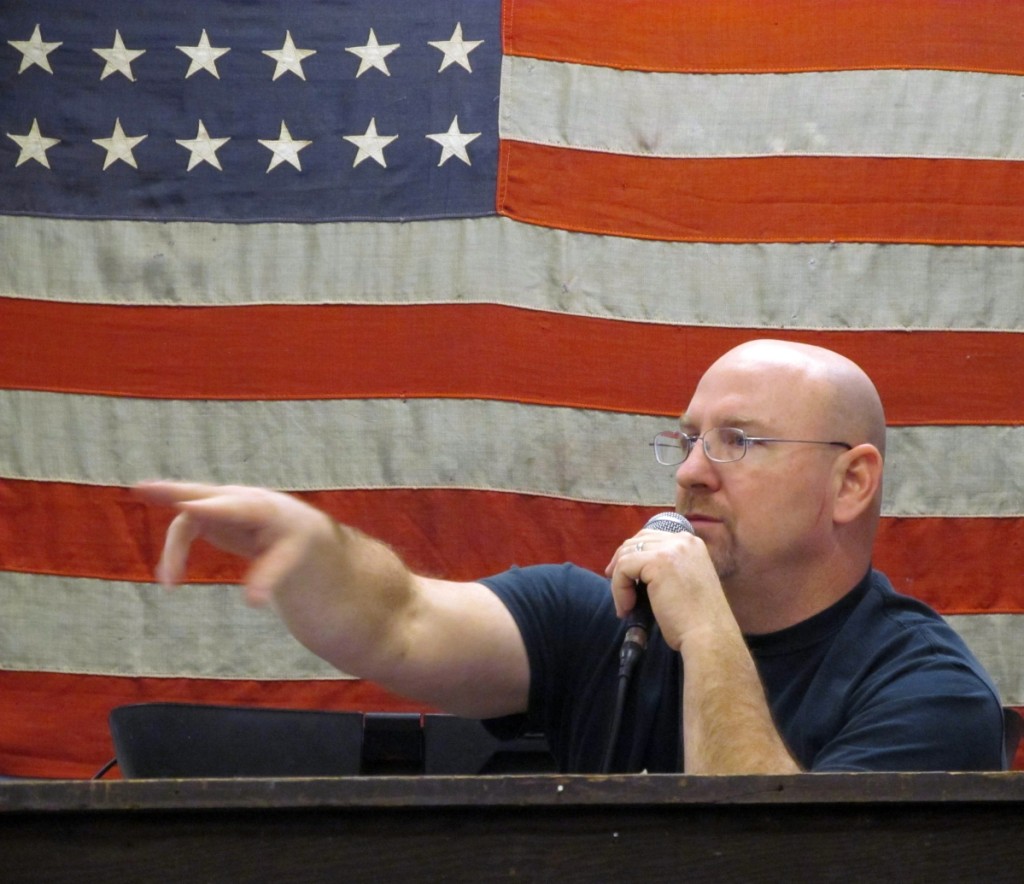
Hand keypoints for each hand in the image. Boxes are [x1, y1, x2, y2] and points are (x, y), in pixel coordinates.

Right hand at [133, 480, 337, 607]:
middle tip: (142, 488)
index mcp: (262, 508)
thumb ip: (270, 576)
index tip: (188, 508)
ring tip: (169, 583)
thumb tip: (255, 603)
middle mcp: (236, 499)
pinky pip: (184, 529)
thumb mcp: (289, 557)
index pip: (235, 507)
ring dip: (174, 549)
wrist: (291, 524)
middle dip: (173, 491)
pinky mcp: (208, 514)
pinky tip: (169, 578)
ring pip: (187, 517)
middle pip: (202, 494)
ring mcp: (219, 503)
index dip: (212, 509)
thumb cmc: (292, 540)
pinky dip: (175, 552)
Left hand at [604, 528, 727, 650]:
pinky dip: (619, 590)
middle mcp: (682, 540)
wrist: (709, 636)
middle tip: (617, 589)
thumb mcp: (683, 582)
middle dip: (621, 563)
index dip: (631, 556)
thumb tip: (631, 565)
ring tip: (626, 606)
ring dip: (619, 582)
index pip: (651, 537)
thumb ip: (664, 568)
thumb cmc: (696, 620)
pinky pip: (623, 569)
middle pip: (636, 541)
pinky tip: (627, 609)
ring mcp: (671, 549)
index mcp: (691, 543)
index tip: (622, 576)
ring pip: (626, 555)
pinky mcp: (658, 562)